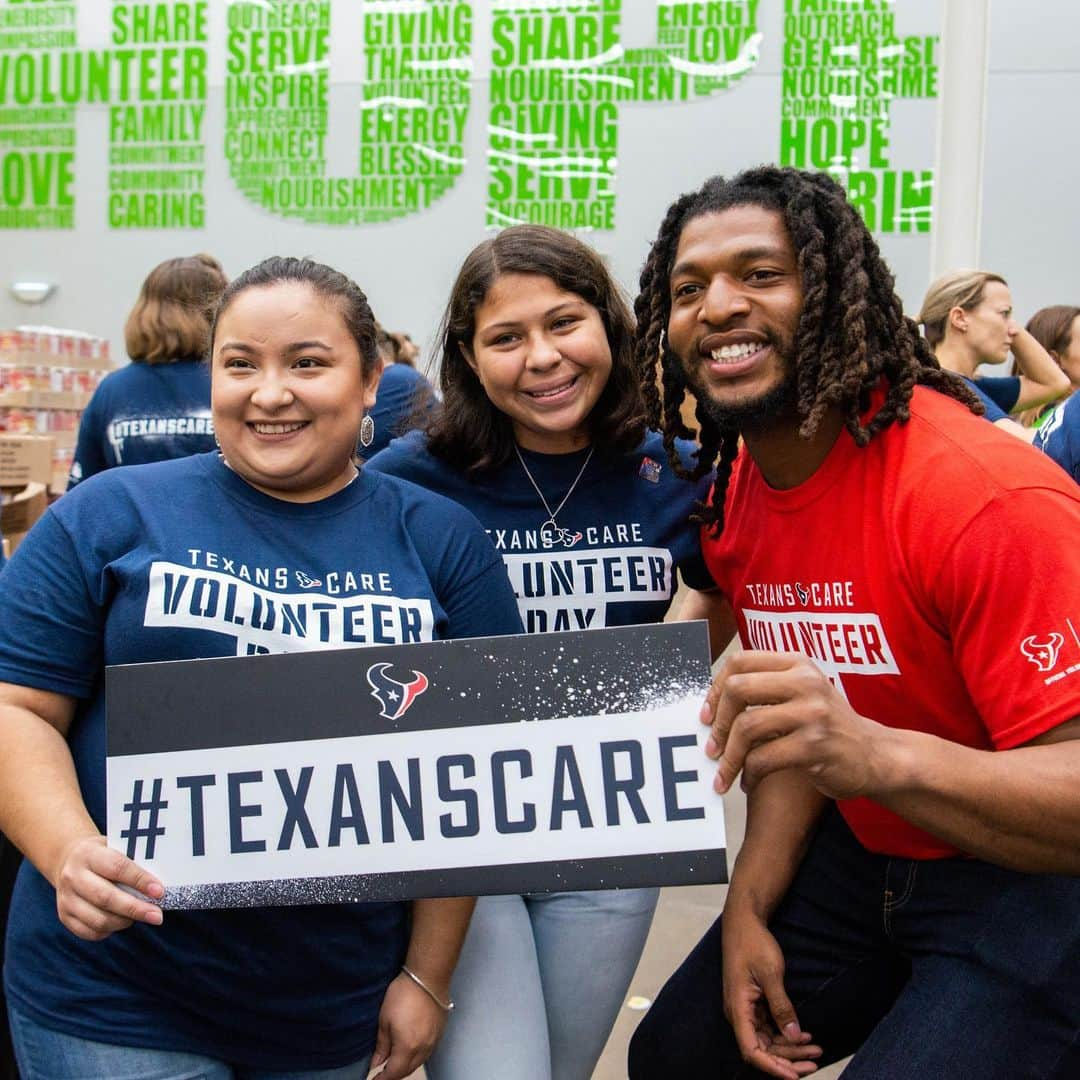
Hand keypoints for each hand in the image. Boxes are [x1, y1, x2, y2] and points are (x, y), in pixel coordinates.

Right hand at [53, 835, 163, 940]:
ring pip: (98, 919)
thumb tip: (159, 885)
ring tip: (142, 917)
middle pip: (106, 897)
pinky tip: (123, 922)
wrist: (68, 859)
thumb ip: (134, 861)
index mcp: (89, 854)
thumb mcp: (116, 846)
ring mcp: (66, 899)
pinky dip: (110, 930)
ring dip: (124, 921)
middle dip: (135, 909)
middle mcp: (73, 877)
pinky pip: (90, 931)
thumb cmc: (103, 853)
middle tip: (157, 916)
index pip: (117, 867)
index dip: (140, 880)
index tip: (160, 892)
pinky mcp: (64, 916)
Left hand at [369, 972, 447, 1078]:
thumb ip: (382, 1045)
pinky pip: (427, 1051)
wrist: (428, 977)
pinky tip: (411, 1048)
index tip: (374, 1079)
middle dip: (394, 1074)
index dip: (382, 1079)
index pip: (394, 1073)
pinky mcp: (440, 1032)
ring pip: (419, 1062)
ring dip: (406, 1065)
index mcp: (407, 1047)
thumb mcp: (385, 1019)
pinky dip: (417, 1055)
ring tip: (396, 1060)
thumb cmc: (404, 994)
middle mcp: (423, 1049)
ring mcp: (434, 1041)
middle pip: (407, 1070)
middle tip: (383, 1071)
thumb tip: (376, 1063)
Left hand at [701, 651, 886, 798]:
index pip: (740, 661)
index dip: (716, 688)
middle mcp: (805, 682)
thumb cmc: (828, 727)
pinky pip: (764, 758)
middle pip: (738, 689)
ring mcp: (812, 714)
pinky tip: (748, 781)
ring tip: (723, 773)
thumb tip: (712, 704)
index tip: (707, 714)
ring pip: (747, 727)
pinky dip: (749, 773)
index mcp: (797, 664)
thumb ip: (766, 689)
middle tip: (710, 746)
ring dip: (728, 756)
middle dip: (717, 722)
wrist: (875, 756)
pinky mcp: (815, 746)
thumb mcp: (802, 694)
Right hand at [722, 910, 820, 1078]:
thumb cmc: (753, 943)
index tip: (795, 1076)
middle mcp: (739, 1013)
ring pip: (768, 1040)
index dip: (772, 1067)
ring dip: (791, 1048)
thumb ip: (781, 1006)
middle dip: (788, 1060)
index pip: (752, 1050)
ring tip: (817, 1049)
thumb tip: (794, 1036)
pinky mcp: (753, 1004)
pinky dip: (787, 1034)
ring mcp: (746, 1009)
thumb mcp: (771, 973)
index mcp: (738, 1008)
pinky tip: (805, 1036)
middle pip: (762, 1049)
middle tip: (816, 1062)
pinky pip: (769, 1028)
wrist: (744, 921)